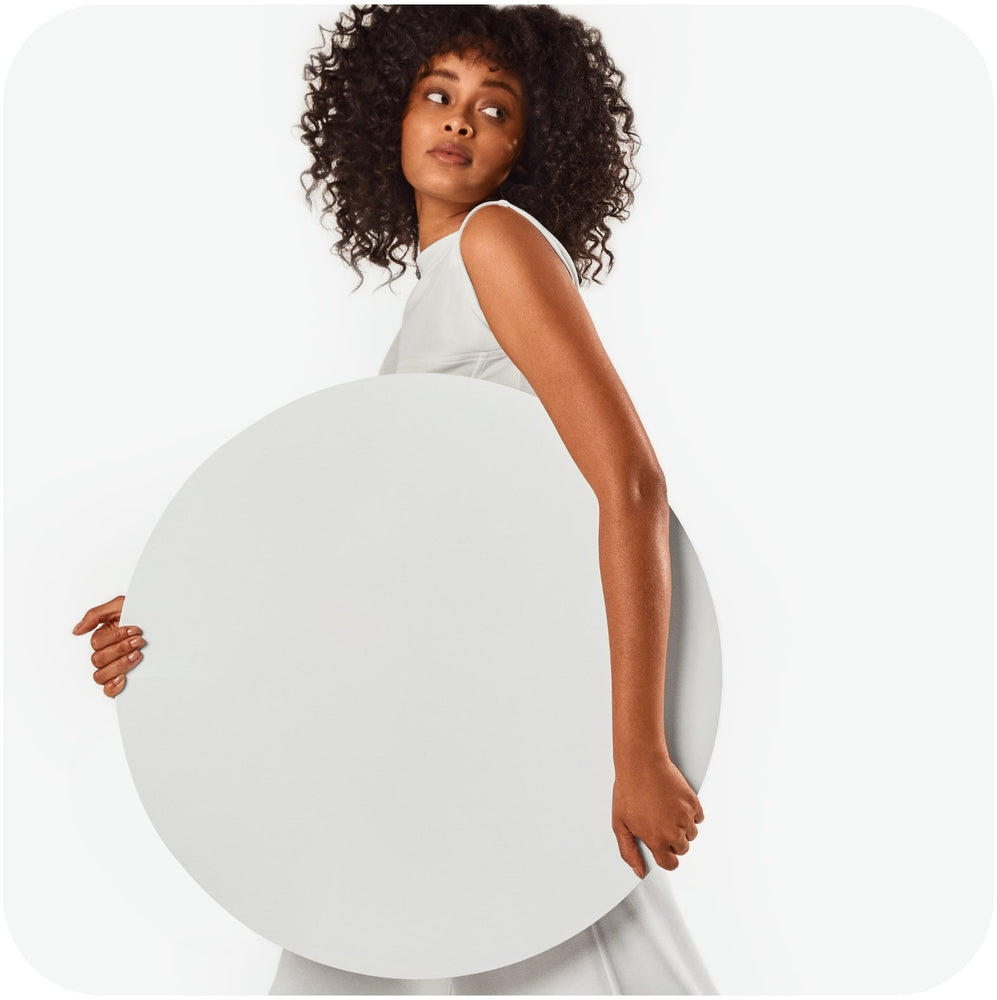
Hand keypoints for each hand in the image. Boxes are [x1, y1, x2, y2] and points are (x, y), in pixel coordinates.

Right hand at [72, 595, 144, 697]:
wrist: (170, 624)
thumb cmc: (145, 614)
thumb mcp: (121, 606)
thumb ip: (96, 615)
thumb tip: (76, 631)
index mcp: (105, 637)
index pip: (97, 643)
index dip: (116, 637)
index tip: (136, 630)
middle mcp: (106, 654)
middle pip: (98, 659)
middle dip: (121, 649)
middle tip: (140, 642)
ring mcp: (114, 668)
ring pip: (100, 675)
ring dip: (119, 665)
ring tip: (138, 656)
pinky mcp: (122, 682)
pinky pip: (108, 691)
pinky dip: (113, 686)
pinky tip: (124, 678)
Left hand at [612, 747, 703, 875]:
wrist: (641, 763)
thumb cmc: (628, 790)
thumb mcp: (619, 824)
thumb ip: (629, 851)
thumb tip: (639, 870)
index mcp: (656, 840)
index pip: (670, 864)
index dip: (665, 856)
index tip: (661, 848)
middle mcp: (673, 831)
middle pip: (682, 849)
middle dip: (673, 841)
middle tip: (660, 824)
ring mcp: (685, 816)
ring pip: (691, 834)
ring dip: (683, 827)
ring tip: (666, 812)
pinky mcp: (693, 802)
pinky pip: (698, 817)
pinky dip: (690, 814)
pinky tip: (675, 804)